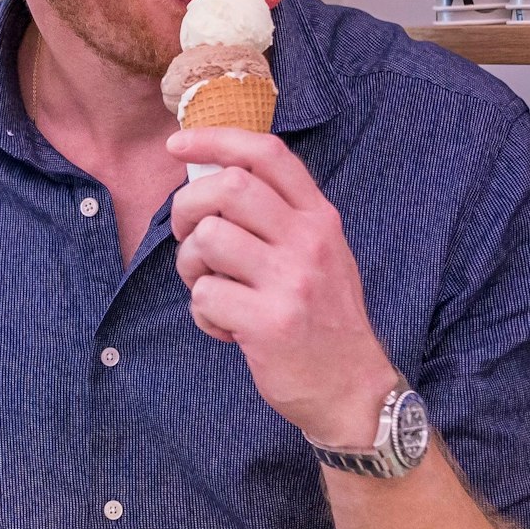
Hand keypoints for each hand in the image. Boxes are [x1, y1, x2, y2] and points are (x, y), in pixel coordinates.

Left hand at [167, 128, 398, 447]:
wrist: (352, 389)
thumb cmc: (322, 317)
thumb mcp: (319, 254)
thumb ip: (277, 216)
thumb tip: (209, 177)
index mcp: (320, 218)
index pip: (267, 154)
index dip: (214, 139)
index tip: (177, 144)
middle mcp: (309, 241)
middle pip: (227, 187)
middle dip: (188, 207)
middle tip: (189, 237)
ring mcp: (291, 281)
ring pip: (208, 239)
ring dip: (190, 266)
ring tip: (211, 289)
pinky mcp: (269, 322)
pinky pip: (205, 296)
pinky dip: (203, 314)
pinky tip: (227, 328)